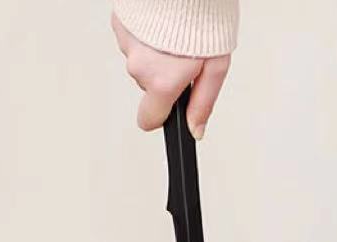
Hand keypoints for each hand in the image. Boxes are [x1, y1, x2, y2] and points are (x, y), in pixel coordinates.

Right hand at [111, 12, 229, 135]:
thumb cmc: (203, 17)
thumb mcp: (216, 67)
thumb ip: (203, 103)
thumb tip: (195, 130)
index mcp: (161, 81)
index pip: (148, 119)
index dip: (160, 117)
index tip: (168, 109)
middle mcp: (139, 66)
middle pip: (148, 86)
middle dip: (165, 76)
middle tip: (184, 55)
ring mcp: (126, 44)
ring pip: (141, 61)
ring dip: (156, 53)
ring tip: (175, 34)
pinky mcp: (120, 23)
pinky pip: (134, 40)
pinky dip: (147, 35)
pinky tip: (160, 23)